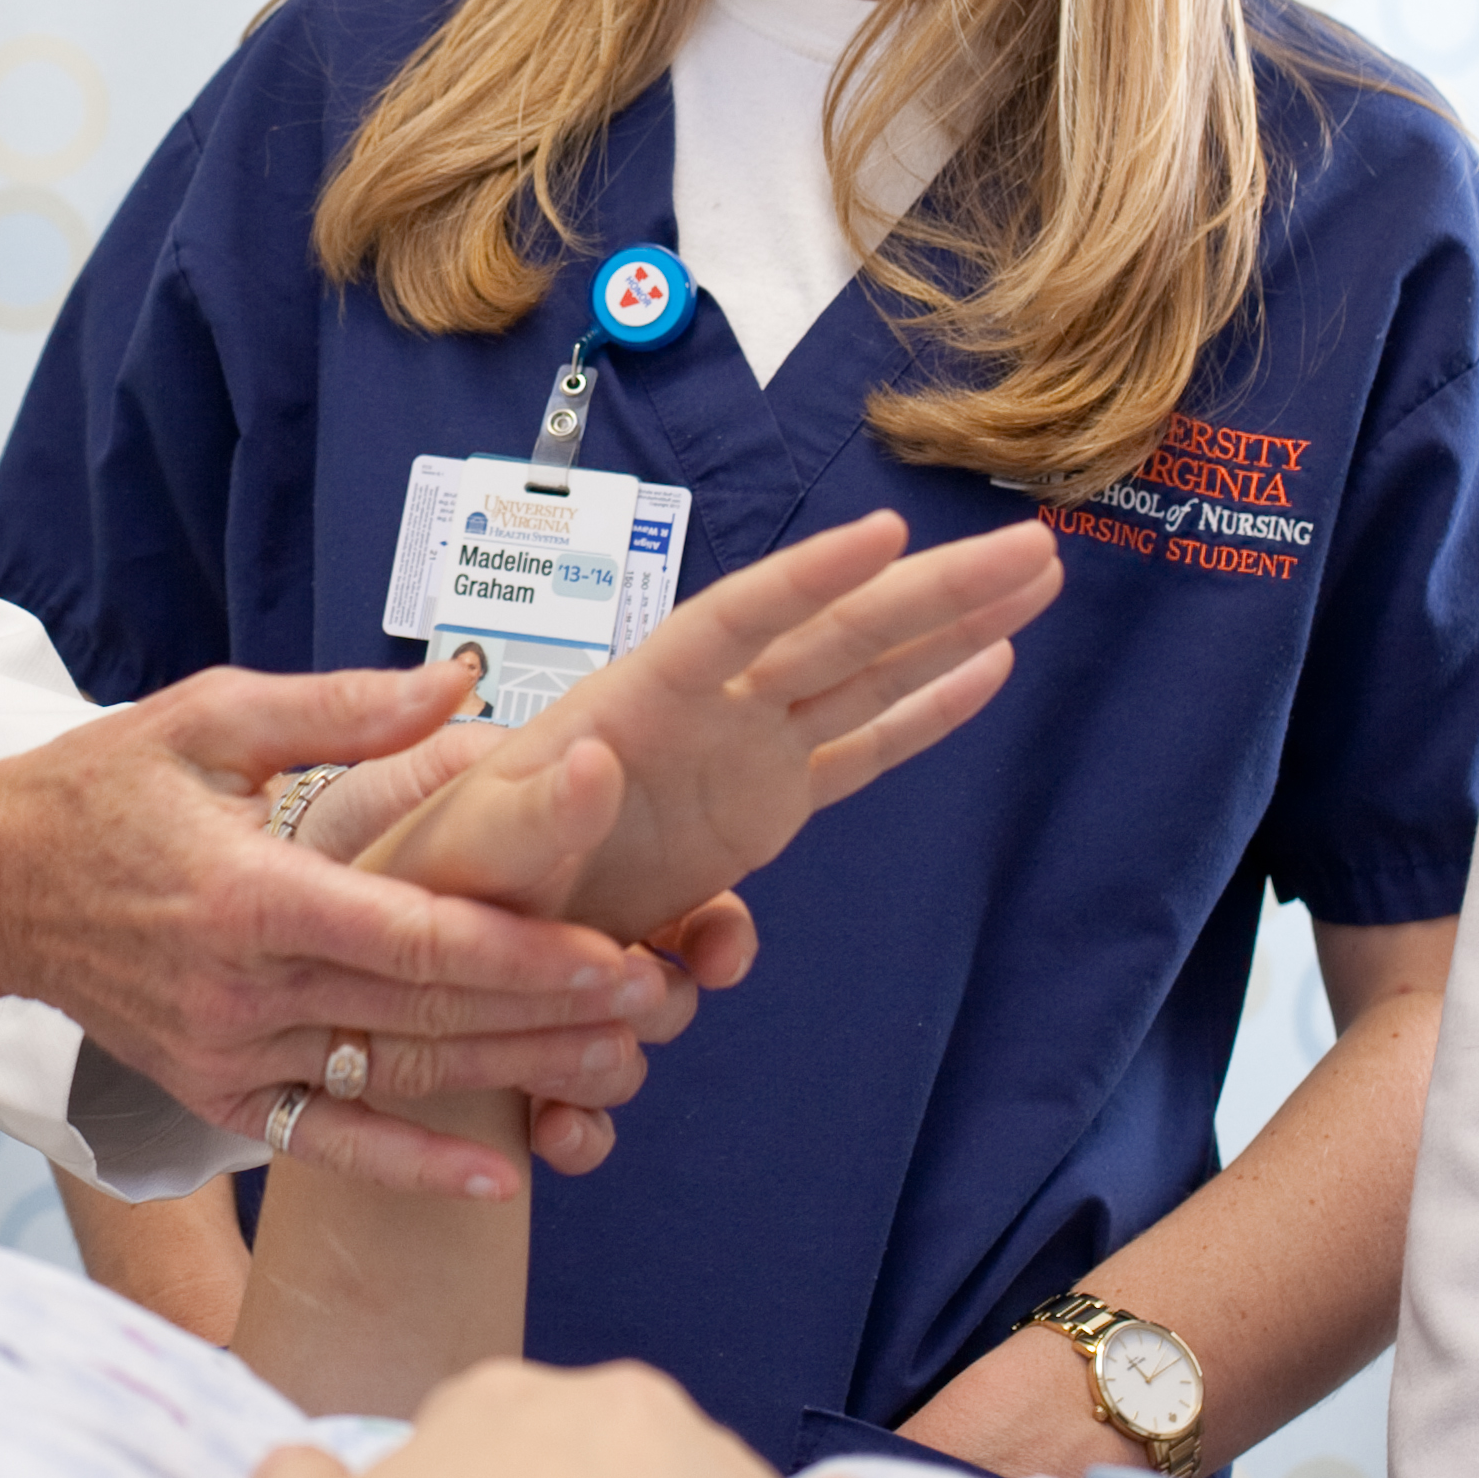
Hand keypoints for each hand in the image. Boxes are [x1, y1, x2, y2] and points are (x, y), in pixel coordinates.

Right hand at [0, 664, 689, 1200]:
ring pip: (397, 1081)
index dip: (523, 953)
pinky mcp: (214, 1095)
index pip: (413, 937)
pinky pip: (329, 1143)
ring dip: (515, 1080)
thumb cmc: (102, 789)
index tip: (617, 952)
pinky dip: (414, 1167)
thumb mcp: (211, 716)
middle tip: (661, 1000)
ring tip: (623, 1069)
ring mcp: (227, 1056)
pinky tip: (501, 1179)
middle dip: (553, 1015)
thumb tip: (468, 686)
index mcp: (250, 892)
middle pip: (426, 1018)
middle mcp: (241, 991)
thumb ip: (344, 711)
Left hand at [364, 515, 1059, 949]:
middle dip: (935, 592)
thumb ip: (528, 815)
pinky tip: (988, 673)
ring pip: (866, 678)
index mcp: (632, 706)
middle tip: (1035, 545)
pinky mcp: (760, 815)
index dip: (812, 581)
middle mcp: (702, 714)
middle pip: (836, 635)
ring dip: (951, 630)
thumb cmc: (441, 881)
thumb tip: (593, 760)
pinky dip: (923, 717)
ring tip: (1036, 578)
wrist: (459, 945)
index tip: (891, 533)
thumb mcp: (466, 851)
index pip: (733, 625)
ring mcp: (739, 758)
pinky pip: (859, 754)